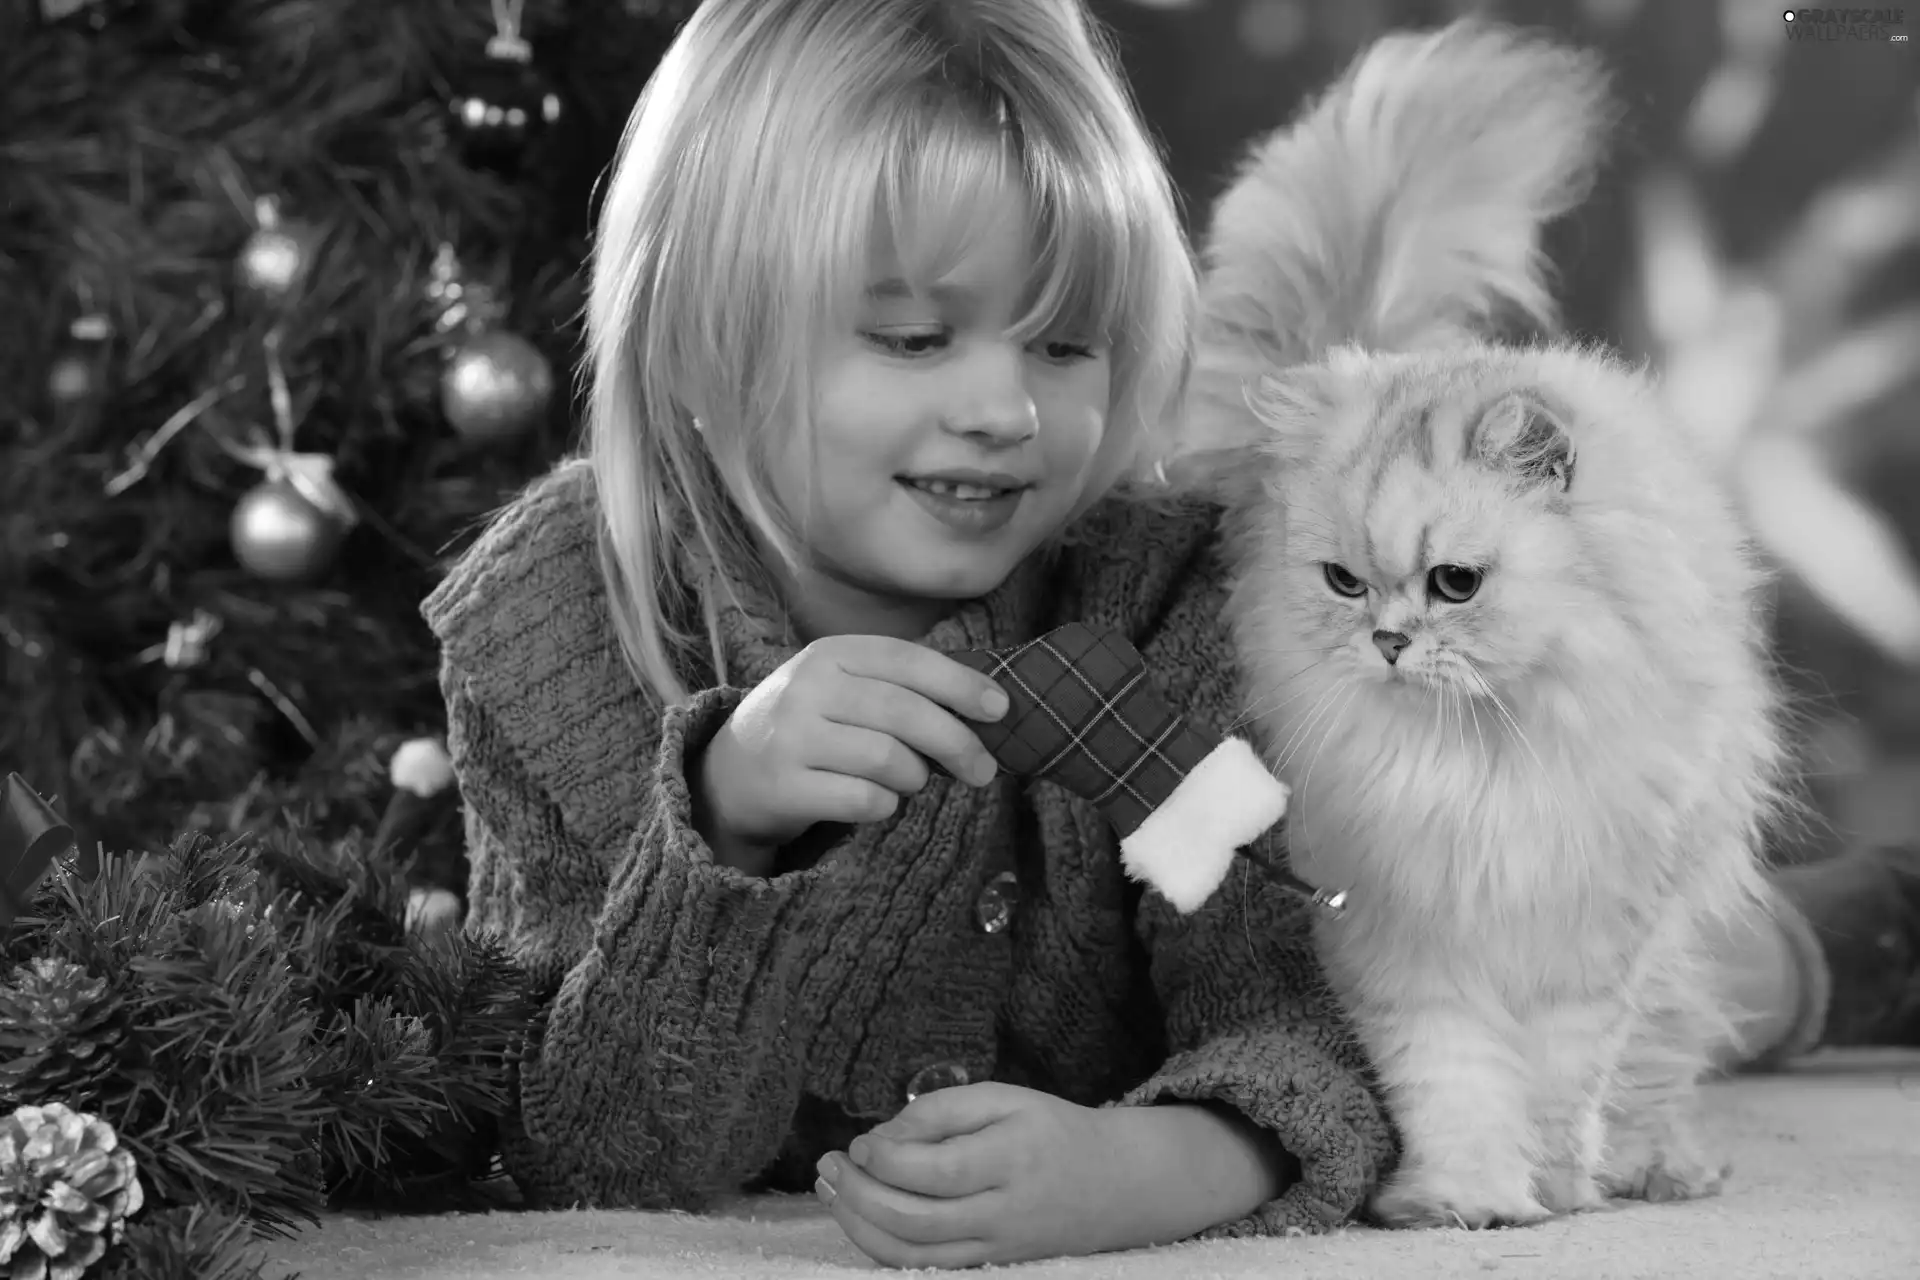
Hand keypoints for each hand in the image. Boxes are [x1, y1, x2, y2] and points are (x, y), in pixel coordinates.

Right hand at [694, 636, 1008, 873]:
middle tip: (984, 771)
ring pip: (888, 758)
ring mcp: (791, 737)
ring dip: (917, 777)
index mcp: (830, 654)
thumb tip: (986, 706)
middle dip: (957, 743)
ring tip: (913, 782)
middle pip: (905, 712)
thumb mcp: (843, 689)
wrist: (729, 772)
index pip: (908, 661)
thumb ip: (902, 688)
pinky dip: (886, 805)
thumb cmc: (810, 728)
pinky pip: (862, 799)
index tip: (1001, 709)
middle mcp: (807, 688)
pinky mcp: (783, 786)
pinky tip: (880, 802)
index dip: (960, 683)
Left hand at [812, 1082, 1134, 1268]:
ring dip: (859, 1226)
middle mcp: (1006, 1213)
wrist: (1114, 1185)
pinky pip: (925, 1268)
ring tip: (829, 1190)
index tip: (860, 1141)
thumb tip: (883, 1136)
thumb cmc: (1051, 1131)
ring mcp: (997, 1249)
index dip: (887, 1160)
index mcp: (1014, 1159)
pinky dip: (882, 1248)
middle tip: (827, 1164)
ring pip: (914, 1255)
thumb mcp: (1005, 1098)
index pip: (938, 1171)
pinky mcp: (988, 1267)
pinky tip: (859, 1217)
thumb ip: (943, 1110)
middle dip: (859, 1195)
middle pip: (918, 1220)